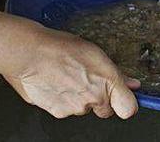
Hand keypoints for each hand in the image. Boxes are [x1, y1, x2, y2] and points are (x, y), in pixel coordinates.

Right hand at [5, 25, 139, 118]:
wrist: (28, 53)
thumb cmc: (58, 46)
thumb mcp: (93, 52)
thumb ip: (116, 73)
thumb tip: (131, 83)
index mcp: (107, 80)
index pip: (128, 109)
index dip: (126, 104)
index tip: (123, 98)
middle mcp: (94, 98)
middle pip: (105, 110)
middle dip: (99, 100)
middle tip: (86, 82)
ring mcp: (75, 108)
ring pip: (82, 108)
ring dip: (78, 98)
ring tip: (65, 78)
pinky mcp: (58, 112)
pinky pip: (65, 109)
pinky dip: (61, 100)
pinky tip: (55, 84)